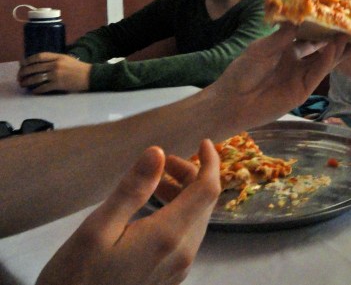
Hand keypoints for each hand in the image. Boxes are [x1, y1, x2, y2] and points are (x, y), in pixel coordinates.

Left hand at [17, 53, 90, 92]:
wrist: (90, 76)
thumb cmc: (79, 68)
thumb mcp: (67, 59)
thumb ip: (55, 60)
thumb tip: (41, 64)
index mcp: (58, 57)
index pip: (39, 56)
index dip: (29, 60)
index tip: (22, 64)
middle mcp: (55, 65)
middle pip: (34, 67)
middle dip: (24, 72)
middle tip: (19, 76)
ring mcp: (56, 75)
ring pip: (36, 78)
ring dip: (27, 81)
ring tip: (23, 84)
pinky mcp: (58, 84)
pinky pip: (43, 87)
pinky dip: (37, 90)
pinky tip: (33, 91)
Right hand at [36, 139, 219, 284]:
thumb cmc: (77, 277)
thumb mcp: (97, 228)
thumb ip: (131, 189)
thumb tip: (158, 152)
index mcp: (169, 235)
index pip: (208, 190)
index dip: (211, 162)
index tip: (204, 142)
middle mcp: (183, 253)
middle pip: (204, 203)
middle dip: (191, 175)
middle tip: (162, 163)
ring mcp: (178, 268)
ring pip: (196, 220)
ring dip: (184, 195)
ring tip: (155, 182)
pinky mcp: (170, 278)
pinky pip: (186, 238)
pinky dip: (178, 215)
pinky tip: (152, 210)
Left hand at [206, 24, 350, 128]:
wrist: (232, 101)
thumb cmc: (243, 72)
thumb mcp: (262, 49)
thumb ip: (283, 35)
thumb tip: (299, 14)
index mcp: (287, 48)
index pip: (310, 34)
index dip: (322, 23)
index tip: (335, 10)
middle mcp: (298, 61)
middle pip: (323, 47)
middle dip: (338, 36)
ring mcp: (302, 76)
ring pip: (325, 60)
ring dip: (338, 48)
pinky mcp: (302, 90)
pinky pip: (317, 73)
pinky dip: (326, 60)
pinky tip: (335, 48)